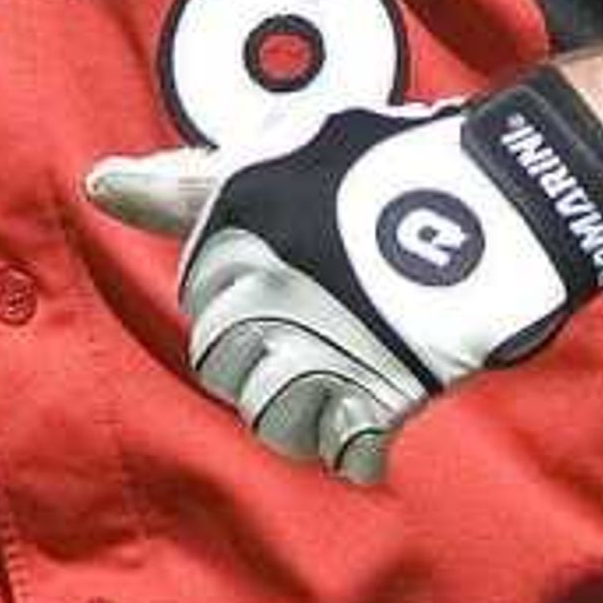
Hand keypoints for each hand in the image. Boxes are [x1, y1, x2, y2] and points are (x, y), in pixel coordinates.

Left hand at [86, 69, 602, 486]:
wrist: (501, 196)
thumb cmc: (386, 164)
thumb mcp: (280, 150)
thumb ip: (188, 182)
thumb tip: (100, 183)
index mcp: (238, 240)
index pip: (202, 303)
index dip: (242, 297)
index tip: (289, 280)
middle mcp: (268, 298)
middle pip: (225, 365)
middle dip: (264, 353)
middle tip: (320, 326)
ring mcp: (323, 350)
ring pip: (271, 416)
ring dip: (302, 403)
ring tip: (341, 373)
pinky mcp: (379, 395)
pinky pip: (338, 451)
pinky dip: (354, 443)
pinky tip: (371, 412)